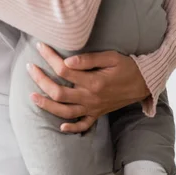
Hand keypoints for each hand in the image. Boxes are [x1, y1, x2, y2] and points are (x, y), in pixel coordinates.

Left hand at [27, 44, 149, 132]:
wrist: (145, 83)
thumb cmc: (128, 66)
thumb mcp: (111, 57)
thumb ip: (88, 59)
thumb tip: (66, 61)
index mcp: (94, 81)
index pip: (64, 70)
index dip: (50, 57)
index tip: (40, 46)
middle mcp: (91, 97)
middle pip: (58, 92)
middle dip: (41, 80)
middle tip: (30, 68)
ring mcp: (93, 108)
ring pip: (65, 111)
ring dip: (47, 105)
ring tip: (32, 96)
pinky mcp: (98, 113)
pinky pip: (83, 125)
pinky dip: (72, 128)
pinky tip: (60, 126)